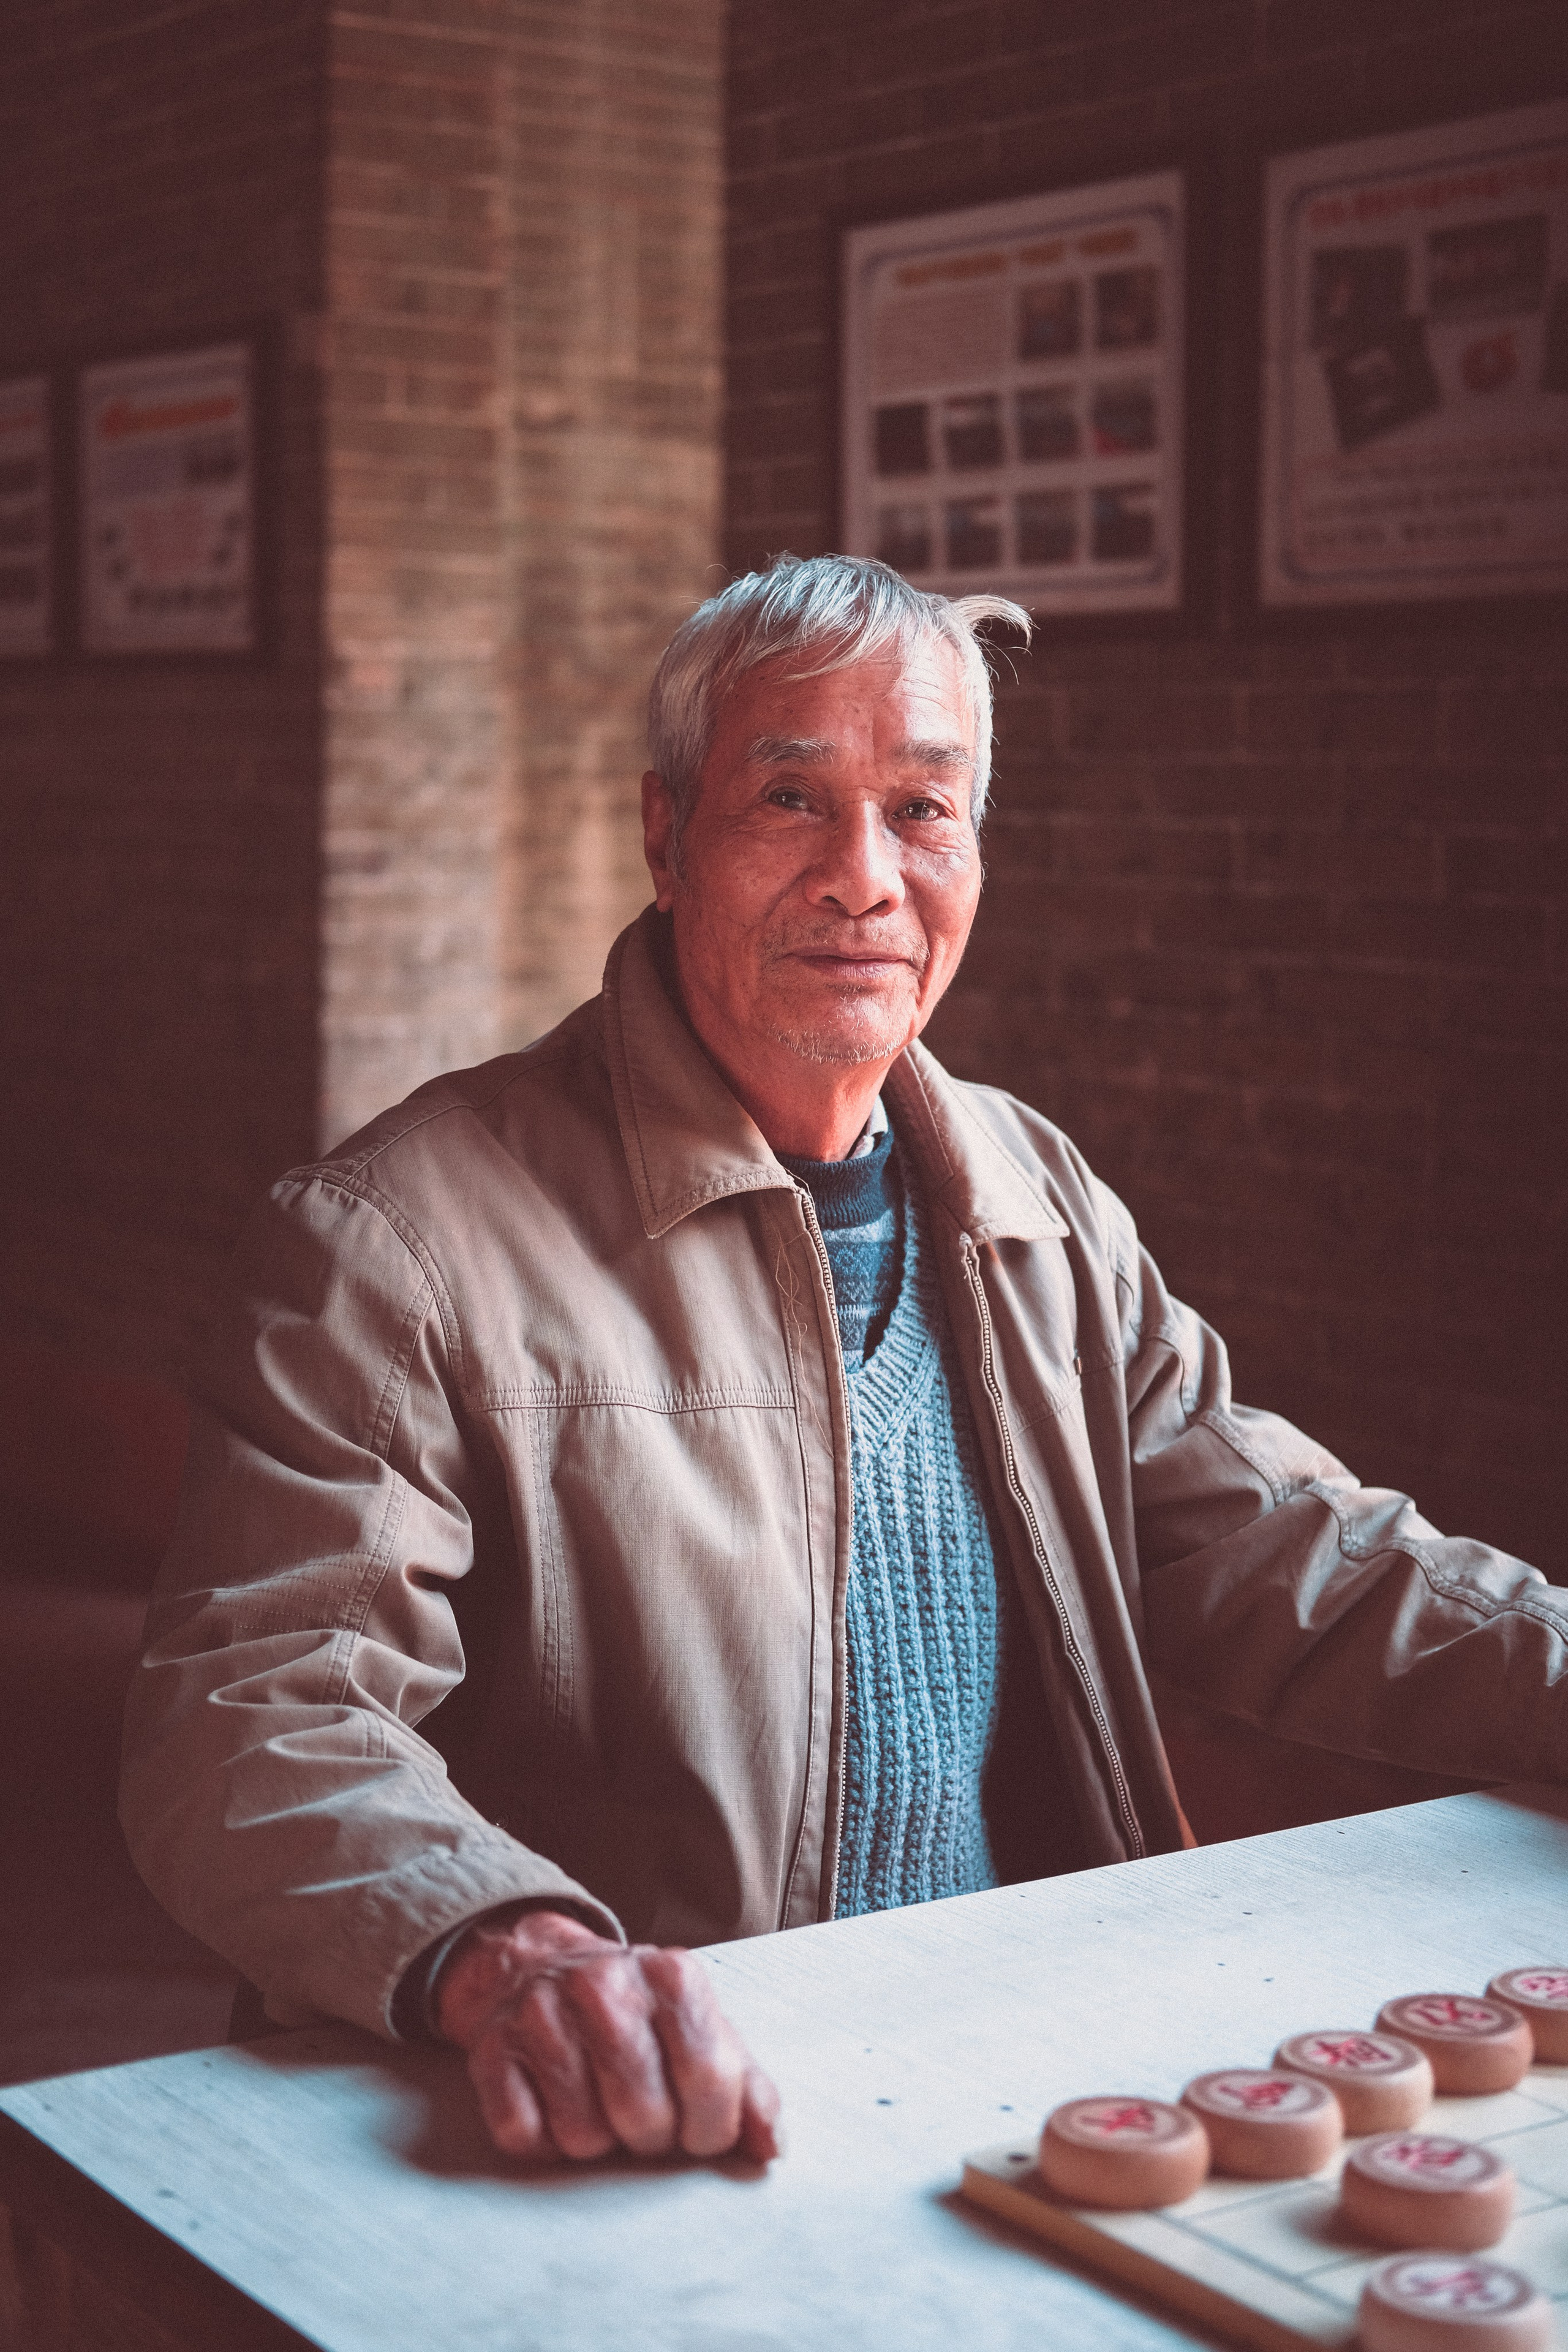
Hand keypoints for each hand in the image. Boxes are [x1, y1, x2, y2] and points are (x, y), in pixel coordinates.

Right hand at [435, 1908, 782, 2164]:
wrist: (541, 1966)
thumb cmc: (638, 2016)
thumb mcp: (702, 2031)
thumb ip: (748, 2089)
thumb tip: (769, 2147)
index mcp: (672, 1976)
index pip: (709, 2079)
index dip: (710, 2128)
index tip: (699, 2129)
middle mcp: (605, 1984)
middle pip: (644, 2115)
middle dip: (650, 2138)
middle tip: (644, 2116)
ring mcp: (542, 2013)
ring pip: (583, 2135)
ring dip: (597, 2141)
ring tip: (599, 2103)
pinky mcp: (492, 2049)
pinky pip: (523, 2135)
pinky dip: (542, 2140)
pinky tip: (552, 2102)